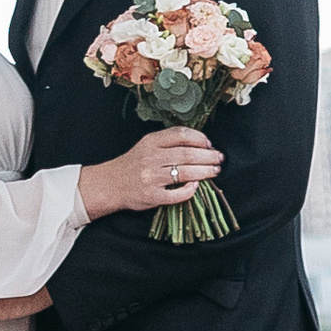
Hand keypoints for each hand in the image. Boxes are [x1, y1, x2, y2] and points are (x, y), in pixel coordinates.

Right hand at [81, 127, 223, 221]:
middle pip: (186, 154)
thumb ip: (168, 143)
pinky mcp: (152, 196)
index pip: (180, 134)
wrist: (110, 184)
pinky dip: (189, 190)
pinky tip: (197, 186)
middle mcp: (151, 158)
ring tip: (215, 171)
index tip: (209, 143)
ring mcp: (152, 178)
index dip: (199, 138)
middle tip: (219, 158)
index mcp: (151, 142)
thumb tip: (199, 144)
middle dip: (208, 156)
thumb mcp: (146, 146)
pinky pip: (176, 194)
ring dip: (205, 172)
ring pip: (185, 173)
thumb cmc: (133, 163)